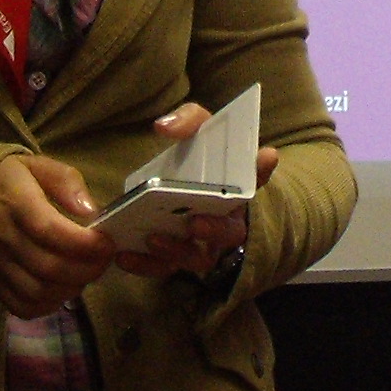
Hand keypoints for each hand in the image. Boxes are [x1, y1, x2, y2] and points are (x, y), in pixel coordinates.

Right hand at [0, 152, 116, 317]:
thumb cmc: (8, 180)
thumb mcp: (37, 165)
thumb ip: (66, 182)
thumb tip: (91, 211)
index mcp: (15, 203)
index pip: (49, 231)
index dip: (83, 243)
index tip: (107, 242)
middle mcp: (2, 237)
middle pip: (48, 267)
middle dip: (87, 269)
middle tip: (105, 259)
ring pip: (37, 291)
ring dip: (71, 288)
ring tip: (86, 273)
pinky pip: (20, 306)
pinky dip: (47, 305)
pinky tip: (62, 289)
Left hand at [113, 103, 281, 278]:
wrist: (171, 192)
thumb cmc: (194, 160)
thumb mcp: (195, 133)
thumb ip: (186, 121)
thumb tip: (163, 127)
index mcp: (236, 187)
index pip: (256, 177)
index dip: (262, 169)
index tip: (265, 155)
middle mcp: (227, 220)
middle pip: (231, 232)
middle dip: (215, 229)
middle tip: (195, 222)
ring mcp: (204, 245)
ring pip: (199, 257)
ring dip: (177, 250)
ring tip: (152, 238)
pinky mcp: (177, 260)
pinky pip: (166, 269)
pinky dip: (146, 265)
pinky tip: (124, 255)